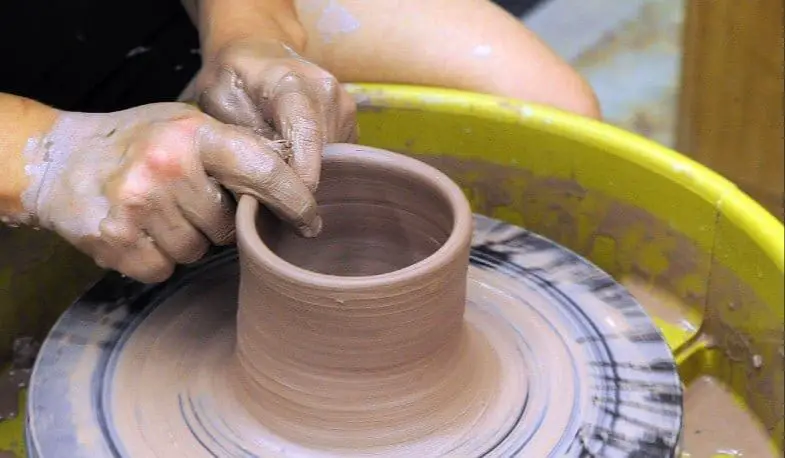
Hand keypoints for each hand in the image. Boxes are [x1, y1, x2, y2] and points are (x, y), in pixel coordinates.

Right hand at [25, 103, 320, 282]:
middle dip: (215, 220)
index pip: (263, 169)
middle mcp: (166, 166)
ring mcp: (138, 204)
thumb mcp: (186, 126)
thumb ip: (233, 150)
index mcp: (193, 133)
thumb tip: (295, 183)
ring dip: (186, 239)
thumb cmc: (137, 142)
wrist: (57, 160)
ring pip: (197, 251)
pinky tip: (140, 230)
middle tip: (186, 199)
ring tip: (159, 211)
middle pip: (228, 225)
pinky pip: (164, 269)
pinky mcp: (115, 240)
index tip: (311, 221)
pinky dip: (157, 257)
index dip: (294, 199)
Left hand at [195, 39, 357, 189]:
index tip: (292, 213)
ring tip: (279, 176)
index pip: (307, 137)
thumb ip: (243, 139)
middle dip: (300, 184)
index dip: (302, 179)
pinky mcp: (350, 120)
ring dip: (308, 176)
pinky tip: (294, 164)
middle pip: (323, 156)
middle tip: (272, 201)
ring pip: (334, 162)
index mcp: (292, 83)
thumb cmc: (232, 78)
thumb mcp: (219, 103)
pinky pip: (339, 158)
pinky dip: (318, 168)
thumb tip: (265, 182)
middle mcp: (327, 92)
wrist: (256, 53)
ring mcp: (344, 105)